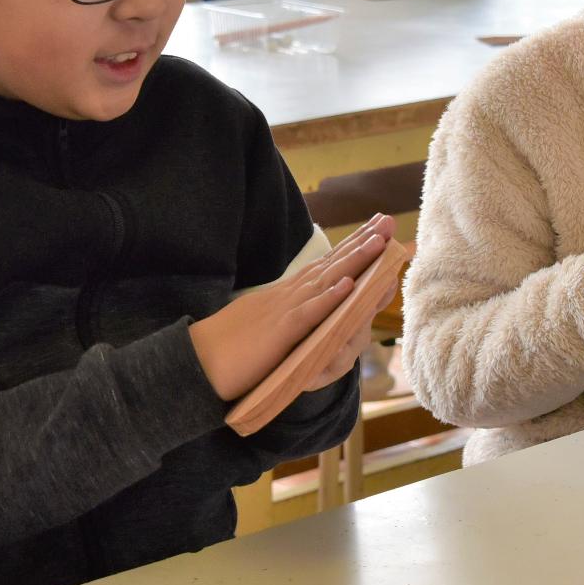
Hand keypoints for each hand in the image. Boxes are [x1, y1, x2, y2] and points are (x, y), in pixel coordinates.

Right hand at [189, 215, 394, 400]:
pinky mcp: (278, 333)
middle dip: (361, 243)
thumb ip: (285, 315)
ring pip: (324, 281)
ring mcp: (283, 311)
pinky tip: (347, 284)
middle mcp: (287, 296)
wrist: (196, 363)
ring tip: (378, 242)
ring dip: (353, 261)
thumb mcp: (262, 323)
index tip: (374, 230)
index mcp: (285, 295)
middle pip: (330, 264)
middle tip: (387, 221)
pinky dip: (327, 299)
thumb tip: (301, 310)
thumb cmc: (227, 348)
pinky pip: (307, 314)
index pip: (324, 266)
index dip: (350, 247)